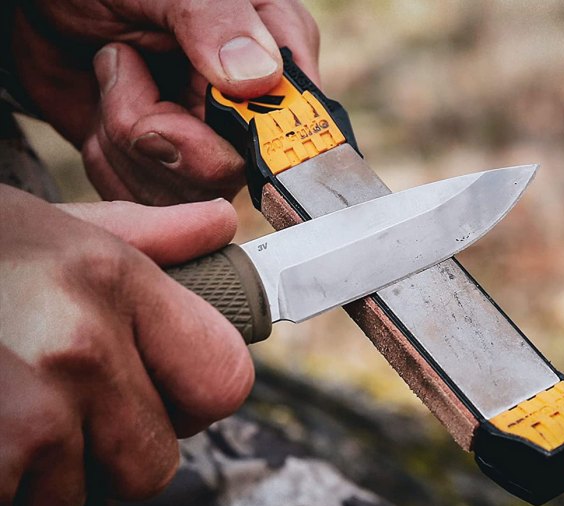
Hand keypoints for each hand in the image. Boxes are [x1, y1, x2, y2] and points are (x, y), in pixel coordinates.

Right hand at [0, 185, 253, 505]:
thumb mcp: (48, 227)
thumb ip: (146, 235)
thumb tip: (217, 226)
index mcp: (113, 280)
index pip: (224, 378)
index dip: (194, 398)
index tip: (164, 395)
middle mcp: (81, 346)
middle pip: (155, 462)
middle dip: (112, 452)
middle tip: (59, 412)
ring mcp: (27, 416)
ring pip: (76, 500)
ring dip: (41, 478)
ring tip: (0, 416)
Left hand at [9, 0, 319, 203]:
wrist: (42, 8)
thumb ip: (214, 18)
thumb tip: (260, 78)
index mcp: (275, 56)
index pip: (296, 126)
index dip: (247, 136)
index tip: (189, 108)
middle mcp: (249, 111)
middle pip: (228, 172)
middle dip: (158, 130)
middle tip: (123, 63)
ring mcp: (208, 147)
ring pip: (183, 195)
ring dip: (123, 137)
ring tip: (112, 72)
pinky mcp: (167, 172)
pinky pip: (148, 204)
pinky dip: (109, 161)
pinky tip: (101, 114)